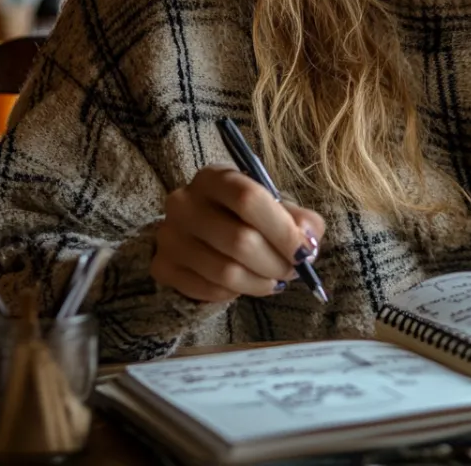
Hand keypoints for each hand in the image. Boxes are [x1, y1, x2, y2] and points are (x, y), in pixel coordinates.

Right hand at [151, 164, 325, 303]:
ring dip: (260, 282)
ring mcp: (169, 235)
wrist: (202, 225)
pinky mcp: (162, 266)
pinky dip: (234, 293)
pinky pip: (208, 290)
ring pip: (225, 272)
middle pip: (240, 241)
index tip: (304, 252)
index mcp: (215, 177)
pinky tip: (245, 282)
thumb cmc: (246, 213)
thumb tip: (308, 242)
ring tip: (274, 279)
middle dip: (276, 262)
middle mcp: (184, 202)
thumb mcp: (274, 204)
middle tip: (293, 271)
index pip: (249, 200)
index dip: (282, 230)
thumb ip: (299, 219)